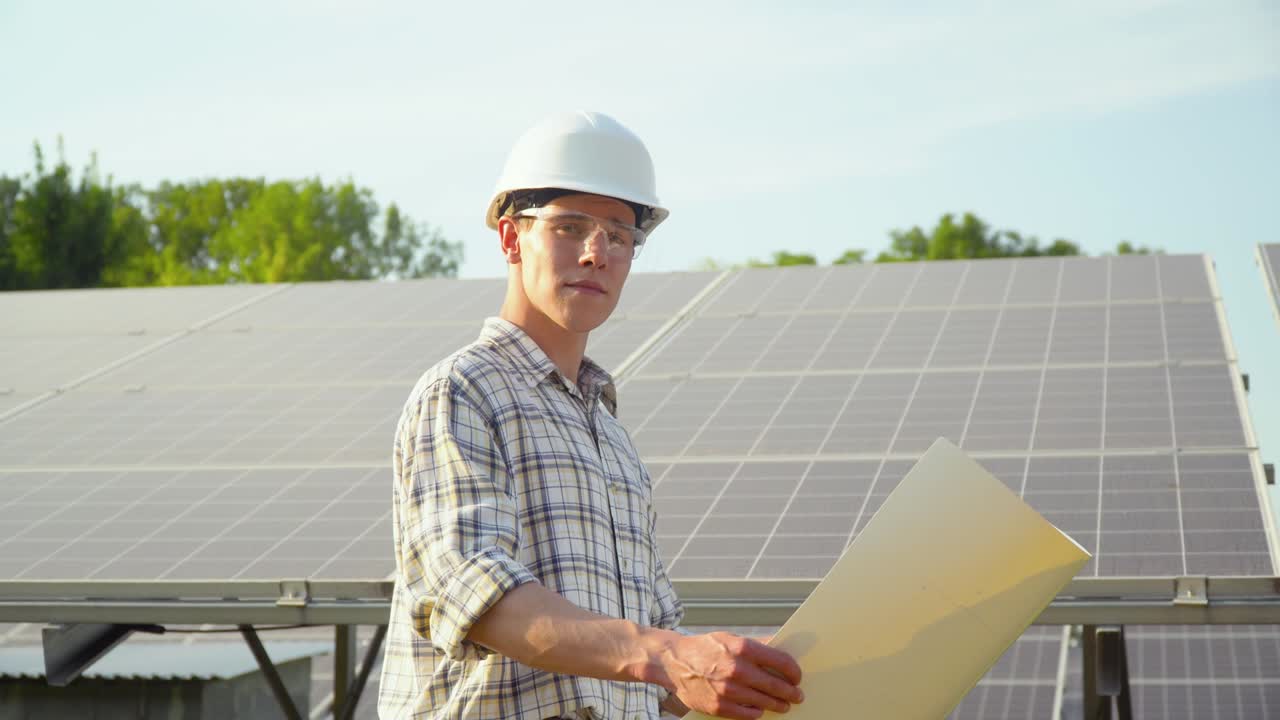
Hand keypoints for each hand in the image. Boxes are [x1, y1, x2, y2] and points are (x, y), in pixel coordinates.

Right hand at [656, 631, 802, 719]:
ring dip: (778, 705)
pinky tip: (760, 709)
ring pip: (764, 702)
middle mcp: (736, 669)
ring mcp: (727, 690)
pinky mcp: (718, 706)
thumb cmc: (704, 648)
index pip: (781, 662)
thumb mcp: (730, 638)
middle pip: (776, 685)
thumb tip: (782, 648)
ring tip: (783, 705)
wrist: (673, 662)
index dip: (794, 672)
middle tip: (796, 695)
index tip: (797, 677)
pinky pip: (747, 714)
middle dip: (790, 692)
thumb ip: (757, 644)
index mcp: (742, 648)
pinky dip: (757, 712)